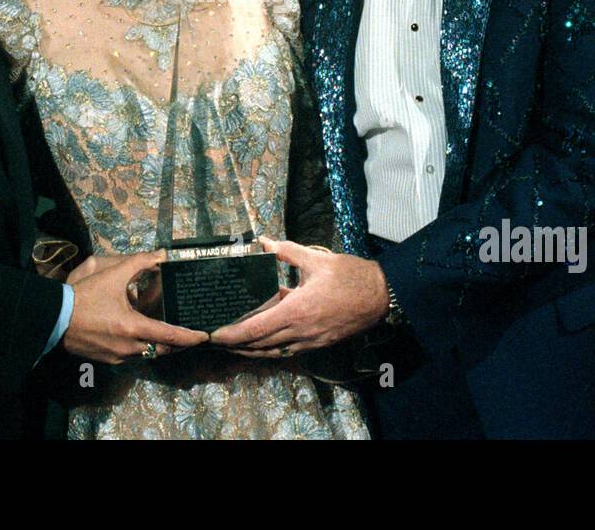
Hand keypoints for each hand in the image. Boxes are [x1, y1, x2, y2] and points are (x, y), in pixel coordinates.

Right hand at [62, 250, 209, 363]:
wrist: (55, 318)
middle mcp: (129, 348)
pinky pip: (133, 356)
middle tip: (189, 335)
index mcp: (133, 328)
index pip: (170, 336)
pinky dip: (143, 347)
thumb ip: (139, 262)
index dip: (190, 337)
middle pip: (163, 350)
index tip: (204, 336)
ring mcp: (118, 357)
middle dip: (178, 344)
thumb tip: (161, 254)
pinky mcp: (108, 360)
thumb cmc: (85, 297)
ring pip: (148, 354)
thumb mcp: (112, 275)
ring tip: (169, 332)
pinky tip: (143, 335)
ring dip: (160, 345)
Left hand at [210, 238, 388, 356]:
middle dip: (236, 346)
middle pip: (260, 346)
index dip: (232, 334)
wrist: (381, 296)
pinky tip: (264, 341)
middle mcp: (300, 333)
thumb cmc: (349, 276)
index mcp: (296, 311)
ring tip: (234, 345)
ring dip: (252, 351)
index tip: (214, 335)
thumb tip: (263, 242)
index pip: (255, 329)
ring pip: (273, 352)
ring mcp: (310, 342)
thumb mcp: (316, 259)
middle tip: (216, 340)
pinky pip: (288, 351)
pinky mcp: (319, 344)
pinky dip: (271, 348)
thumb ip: (287, 252)